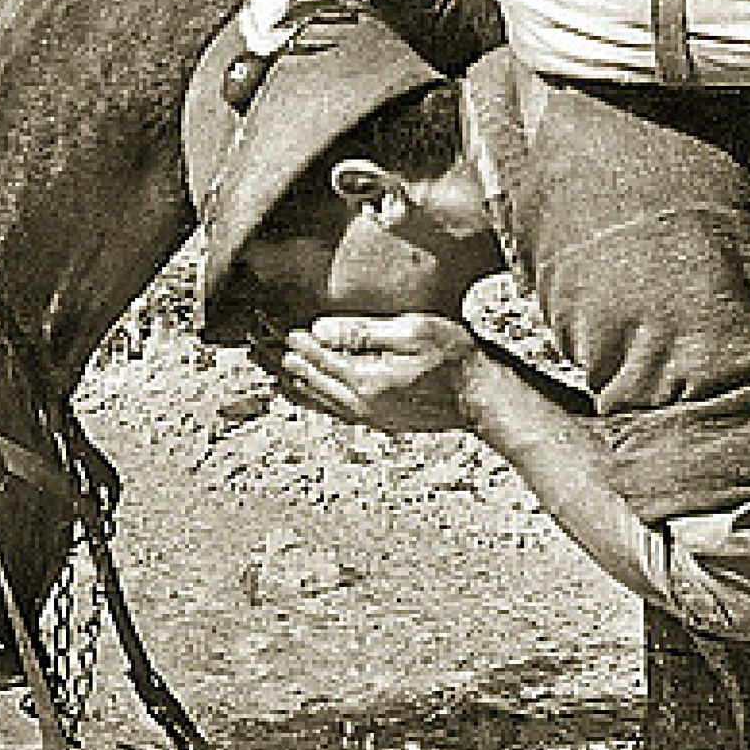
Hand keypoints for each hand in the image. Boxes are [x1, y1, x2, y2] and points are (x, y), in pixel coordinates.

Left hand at [275, 314, 477, 431]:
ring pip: (321, 401)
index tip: (281, 329)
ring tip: (277, 374)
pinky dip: (318, 401)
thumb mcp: (413, 331)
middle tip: (266, 349)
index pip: (319, 358)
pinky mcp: (382, 421)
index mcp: (366, 380)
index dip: (299, 342)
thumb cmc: (456, 359)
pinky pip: (337, 411)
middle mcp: (362, 403)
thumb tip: (320, 330)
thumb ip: (364, 331)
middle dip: (289, 364)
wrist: (483, 397)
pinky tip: (313, 395)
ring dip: (298, 385)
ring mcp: (372, 416)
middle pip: (313, 382)